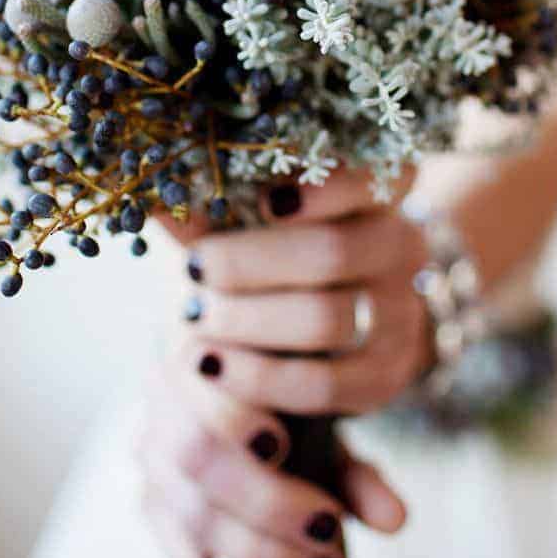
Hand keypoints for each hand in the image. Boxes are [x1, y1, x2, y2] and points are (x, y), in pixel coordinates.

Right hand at [134, 350, 407, 557]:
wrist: (261, 377)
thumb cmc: (294, 393)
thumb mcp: (326, 414)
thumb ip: (353, 462)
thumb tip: (394, 520)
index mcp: (202, 352)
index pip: (203, 381)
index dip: (233, 419)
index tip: (281, 447)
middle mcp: (163, 403)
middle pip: (196, 455)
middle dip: (264, 501)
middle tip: (329, 529)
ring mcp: (153, 460)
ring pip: (190, 514)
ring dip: (259, 553)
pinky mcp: (156, 508)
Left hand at [158, 166, 436, 415]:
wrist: (312, 331)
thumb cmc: (270, 257)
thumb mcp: (243, 223)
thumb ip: (210, 207)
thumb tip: (155, 195)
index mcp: (377, 193)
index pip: (380, 174)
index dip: (330, 187)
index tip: (266, 201)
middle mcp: (401, 246)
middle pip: (333, 252)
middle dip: (251, 264)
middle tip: (195, 268)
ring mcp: (400, 313)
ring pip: (327, 319)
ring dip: (249, 320)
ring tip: (196, 317)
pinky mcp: (386, 375)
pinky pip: (323, 383)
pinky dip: (259, 377)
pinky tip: (212, 364)